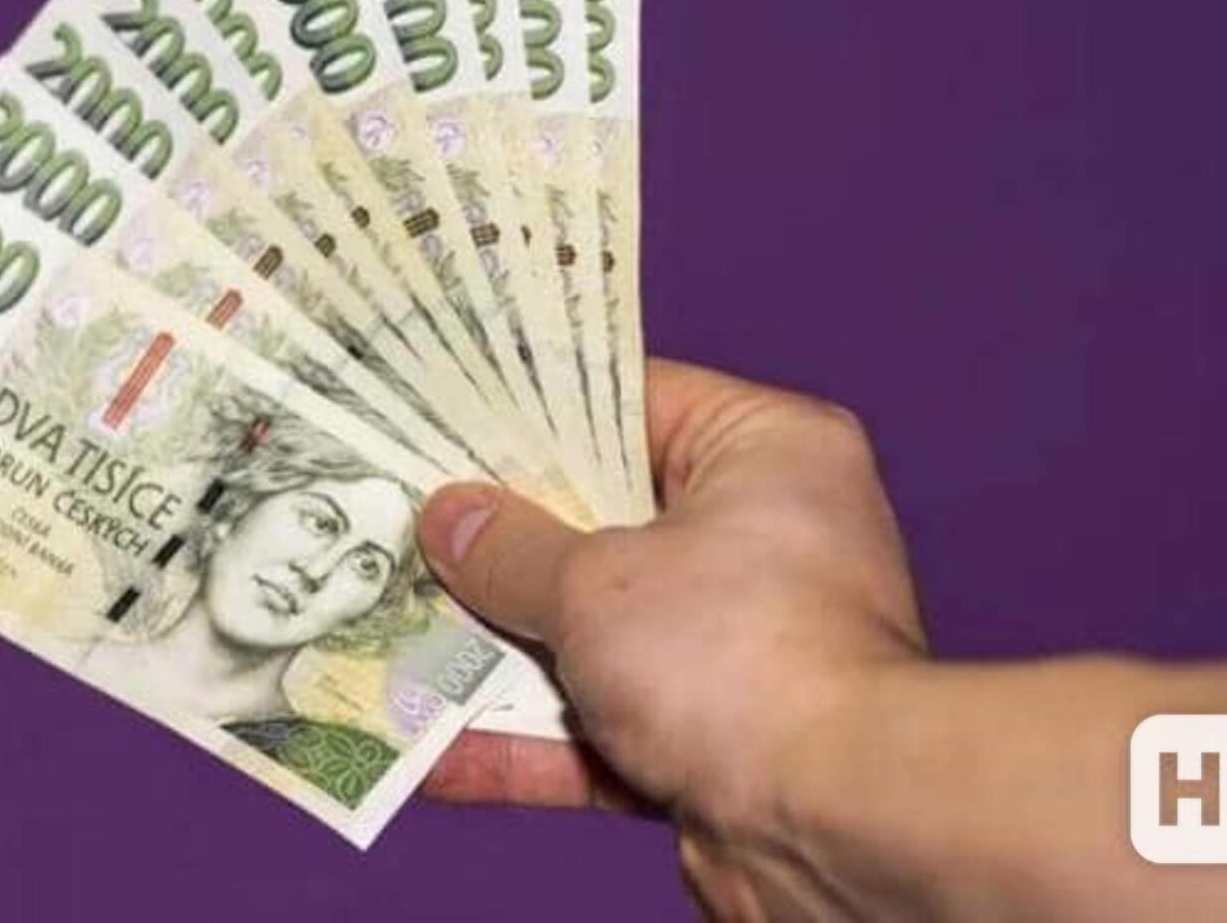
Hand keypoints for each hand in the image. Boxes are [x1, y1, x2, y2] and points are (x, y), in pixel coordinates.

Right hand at [417, 357, 926, 919]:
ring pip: (597, 632)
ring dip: (502, 649)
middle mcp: (768, 539)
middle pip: (605, 522)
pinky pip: (607, 723)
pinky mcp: (720, 738)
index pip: (633, 401)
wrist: (832, 825)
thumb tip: (449, 519)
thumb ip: (511, 549)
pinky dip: (530, 740)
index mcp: (768, 454)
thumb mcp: (594, 582)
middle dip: (503, 542)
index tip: (449, 416)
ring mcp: (743, 644)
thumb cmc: (738, 657)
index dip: (535, 411)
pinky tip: (434, 752)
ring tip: (394, 636)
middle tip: (404, 524)